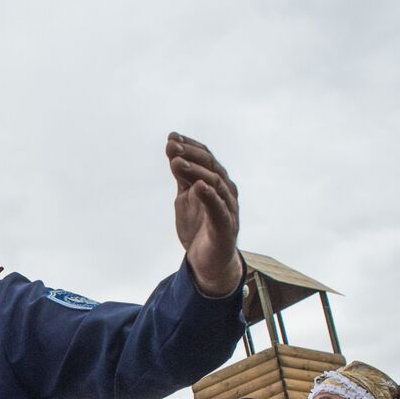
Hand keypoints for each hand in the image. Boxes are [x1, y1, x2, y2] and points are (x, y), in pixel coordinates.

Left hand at [167, 133, 241, 296]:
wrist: (207, 261)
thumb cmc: (198, 227)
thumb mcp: (185, 198)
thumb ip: (182, 178)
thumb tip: (173, 152)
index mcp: (216, 182)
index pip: (205, 158)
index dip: (190, 146)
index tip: (171, 137)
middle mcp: (226, 191)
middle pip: (211, 166)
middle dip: (191, 154)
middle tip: (172, 146)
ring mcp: (228, 208)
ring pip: (215, 183)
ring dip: (196, 171)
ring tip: (177, 163)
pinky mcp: (226, 226)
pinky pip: (219, 209)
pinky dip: (209, 196)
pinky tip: (198, 186)